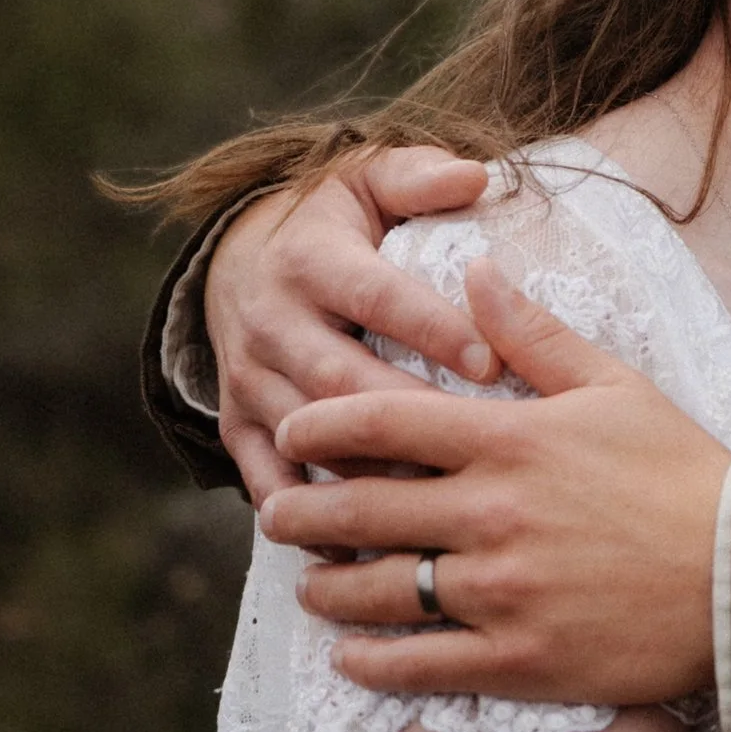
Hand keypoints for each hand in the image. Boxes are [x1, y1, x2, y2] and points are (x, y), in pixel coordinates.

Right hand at [205, 145, 492, 505]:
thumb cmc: (333, 219)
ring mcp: (250, 379)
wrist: (238, 256)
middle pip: (340, 380)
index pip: (377, 297)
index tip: (492, 363)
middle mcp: (271, 322)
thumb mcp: (367, 177)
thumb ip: (419, 176)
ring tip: (437, 513)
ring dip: (368, 477)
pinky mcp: (237, 424)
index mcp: (311, 260)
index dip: (432, 329)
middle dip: (407, 419)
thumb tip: (475, 176)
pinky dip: (310, 520)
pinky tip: (365, 555)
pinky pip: (269, 481)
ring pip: (309, 438)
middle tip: (478, 454)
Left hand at [265, 261, 726, 706]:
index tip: (291, 432)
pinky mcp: (517, 658)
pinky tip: (350, 656)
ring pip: (377, 591)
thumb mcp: (614, 385)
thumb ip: (532, 333)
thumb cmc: (683, 471)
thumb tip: (475, 270)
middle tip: (274, 514)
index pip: (383, 422)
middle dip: (301, 512)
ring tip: (308, 584)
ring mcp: (500, 592)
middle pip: (361, 509)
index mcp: (510, 440)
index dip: (321, 426)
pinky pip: (418, 665)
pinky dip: (370, 661)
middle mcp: (491, 514)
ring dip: (326, 587)